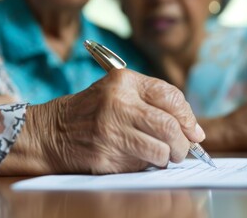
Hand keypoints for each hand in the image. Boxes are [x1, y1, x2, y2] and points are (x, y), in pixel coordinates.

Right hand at [0, 69, 204, 174]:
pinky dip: (147, 165)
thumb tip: (194, 131)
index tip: (194, 132)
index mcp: (124, 81)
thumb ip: (153, 104)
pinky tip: (137, 159)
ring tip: (162, 157)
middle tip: (182, 150)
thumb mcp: (118, 92)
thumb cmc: (91, 112)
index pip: (171, 96)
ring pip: (161, 150)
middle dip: (183, 144)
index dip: (188, 117)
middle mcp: (118, 102)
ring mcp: (111, 130)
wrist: (52, 131)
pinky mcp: (106, 154)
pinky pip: (141, 164)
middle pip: (169, 126)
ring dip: (168, 158)